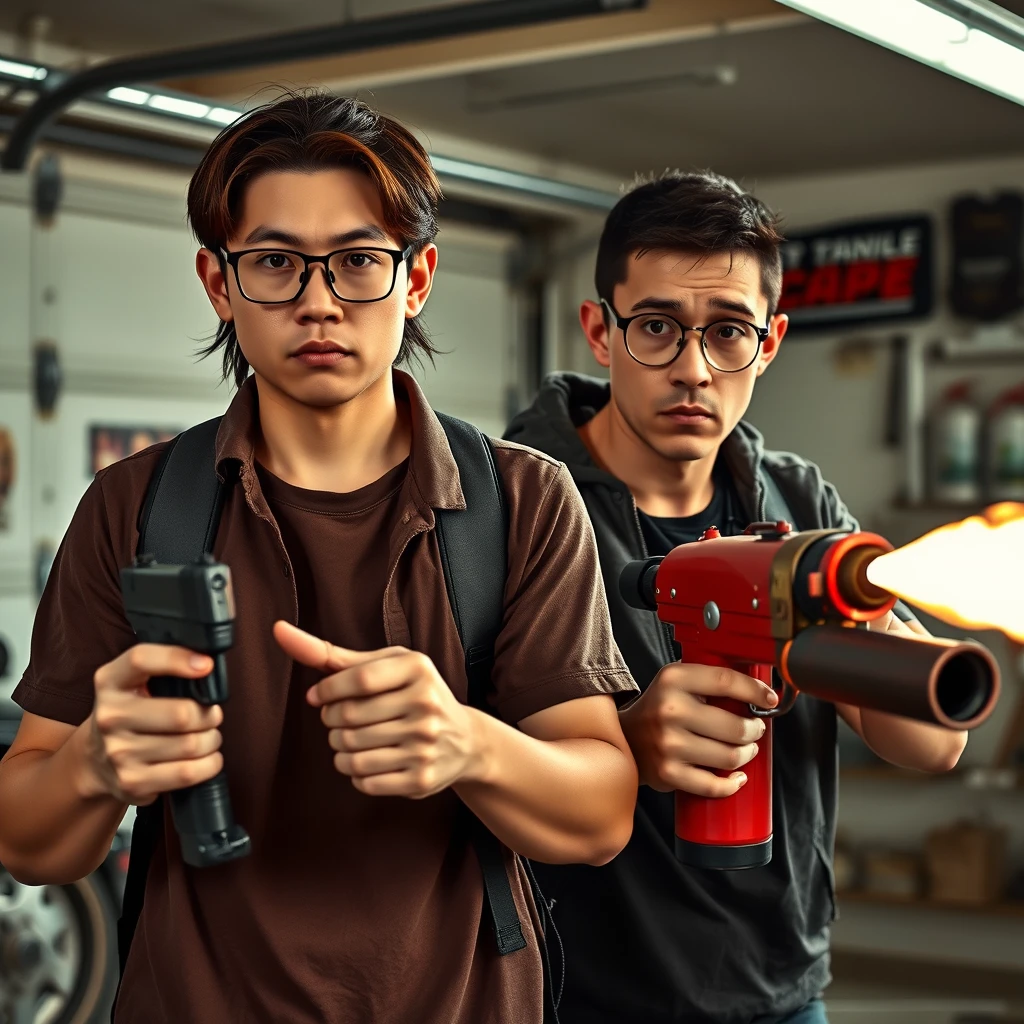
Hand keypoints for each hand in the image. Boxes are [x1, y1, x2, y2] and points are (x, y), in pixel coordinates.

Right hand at [81, 645, 223, 804]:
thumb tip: (207, 665)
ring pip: (191, 745)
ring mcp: (118, 752)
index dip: (177, 658)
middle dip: (209, 715)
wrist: (95, 761)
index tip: (206, 665)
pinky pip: (188, 773)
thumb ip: (164, 669)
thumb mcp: (134, 682)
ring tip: (208, 736)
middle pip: (182, 713)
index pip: (141, 660)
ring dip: (212, 740)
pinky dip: (209, 764)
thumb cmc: (131, 713)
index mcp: (110, 682)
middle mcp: (110, 716)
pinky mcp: (132, 782)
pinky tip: (206, 758)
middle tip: (211, 715)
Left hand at [273, 621, 481, 798]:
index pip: (356, 680)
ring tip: (351, 740)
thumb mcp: (385, 666)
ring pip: (351, 754)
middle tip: (338, 719)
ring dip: (339, 749)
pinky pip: (365, 781)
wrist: (465, 740)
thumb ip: (333, 655)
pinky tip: (368, 760)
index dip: (327, 691)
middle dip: (331, 721)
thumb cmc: (413, 694)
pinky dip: (355, 773)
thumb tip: (279, 631)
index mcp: (418, 669)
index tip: (318, 696)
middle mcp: (426, 705)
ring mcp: (425, 744)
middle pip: (348, 719)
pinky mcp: (421, 779)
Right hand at [620, 663, 778, 797]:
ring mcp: (668, 743)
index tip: (769, 699)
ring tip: (745, 749)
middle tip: (754, 729)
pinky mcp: (668, 773)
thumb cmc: (660, 708)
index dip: (754, 691)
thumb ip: (708, 680)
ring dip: (746, 754)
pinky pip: (714, 785)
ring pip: (730, 756)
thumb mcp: (677, 682)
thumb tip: (758, 689)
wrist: (624, 737)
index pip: (725, 680)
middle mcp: (669, 710)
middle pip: (734, 725)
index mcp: (673, 679)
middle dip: (754, 730)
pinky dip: (732, 783)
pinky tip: (737, 776)